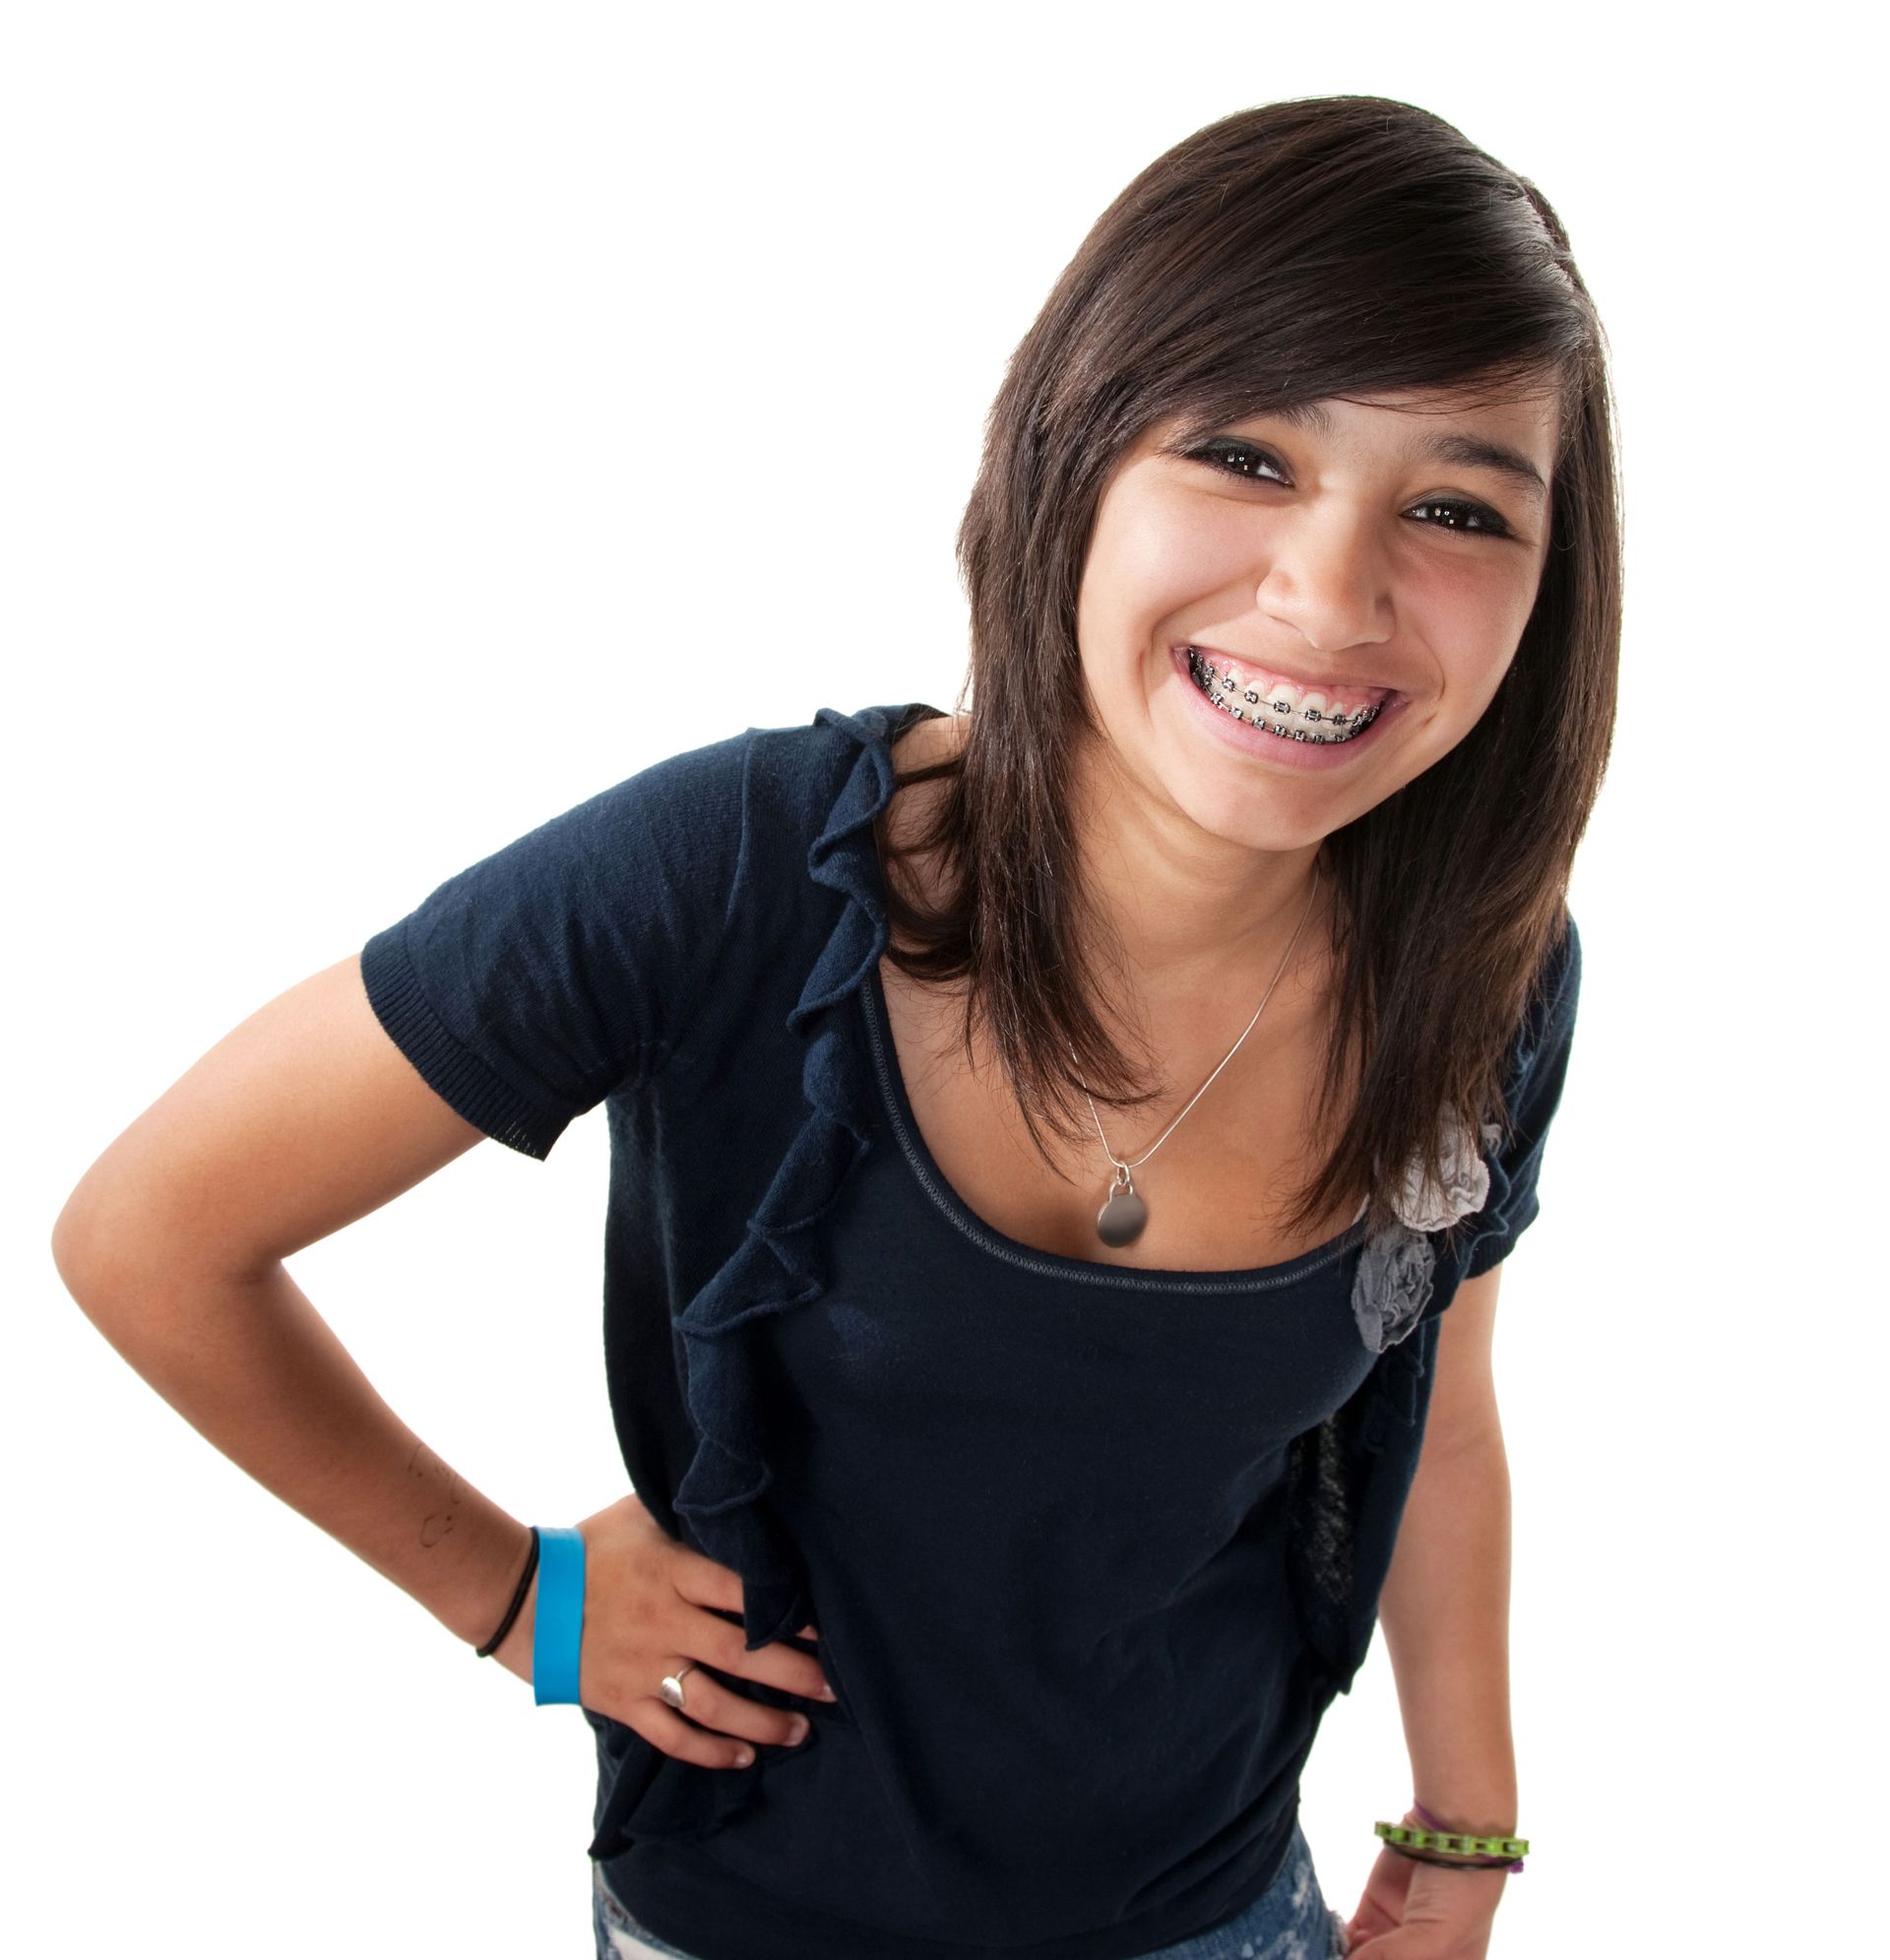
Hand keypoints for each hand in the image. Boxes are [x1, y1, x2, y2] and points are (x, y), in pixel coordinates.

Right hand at [489, 1492, 832, 1767]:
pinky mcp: (621, 1700)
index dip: (786, 1610)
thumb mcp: (640, 1513)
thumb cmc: (590, 1545)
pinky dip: (710, 1750)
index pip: (741, 1591)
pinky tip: (744, 1757)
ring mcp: (641, 1665)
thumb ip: (687, 1514)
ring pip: (711, 1702)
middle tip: (835, 1688)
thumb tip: (735, 1494)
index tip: (827, 1628)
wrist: (522, 1592)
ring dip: (761, 1721)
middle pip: (738, 1652)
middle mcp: (662, 1621)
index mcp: (671, 1571)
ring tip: (801, 1730)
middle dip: (793, 1672)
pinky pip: (671, 1734)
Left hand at [1342, 1832, 1506, 1957]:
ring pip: (1362, 1957)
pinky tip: (1327, 1942)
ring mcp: (1394, 1936)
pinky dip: (1335, 1942)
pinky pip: (1348, 1936)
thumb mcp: (1436, 1936)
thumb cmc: (1460, 1890)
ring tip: (1326, 1953)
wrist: (1449, 1830)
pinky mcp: (1372, 1911)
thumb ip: (1392, 1957)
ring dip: (1345, 1958)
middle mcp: (1421, 1956)